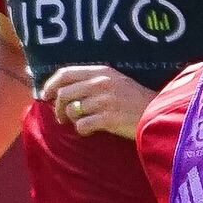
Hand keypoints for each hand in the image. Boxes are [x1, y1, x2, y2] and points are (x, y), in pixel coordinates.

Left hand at [39, 65, 155, 139]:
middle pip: (64, 94)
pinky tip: (91, 131)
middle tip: (62, 118)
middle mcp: (101, 83)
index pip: (65, 73)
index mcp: (101, 71)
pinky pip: (82, 125)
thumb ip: (92, 82)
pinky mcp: (108, 118)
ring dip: (72, 120)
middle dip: (57, 108)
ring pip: (71, 111)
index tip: (46, 95)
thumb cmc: (134, 100)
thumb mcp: (115, 81)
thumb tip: (61, 90)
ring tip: (81, 123)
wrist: (156, 113)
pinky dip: (83, 130)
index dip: (50, 84)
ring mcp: (104, 100)